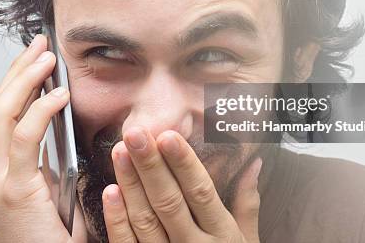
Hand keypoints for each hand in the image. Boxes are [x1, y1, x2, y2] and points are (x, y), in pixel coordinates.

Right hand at [0, 34, 87, 242]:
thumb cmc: (50, 242)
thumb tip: (63, 134)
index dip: (14, 83)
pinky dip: (40, 111)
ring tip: (47, 57)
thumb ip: (49, 167)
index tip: (33, 60)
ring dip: (25, 80)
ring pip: (1, 115)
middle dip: (17, 71)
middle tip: (39, 45)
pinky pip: (24, 140)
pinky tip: (58, 94)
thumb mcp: (47, 197)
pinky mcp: (13, 192)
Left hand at [103, 127, 261, 242]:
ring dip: (130, 184)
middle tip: (136, 133)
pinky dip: (117, 220)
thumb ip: (247, 204)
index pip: (200, 193)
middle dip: (150, 165)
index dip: (183, 164)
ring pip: (145, 220)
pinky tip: (110, 192)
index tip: (168, 136)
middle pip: (169, 202)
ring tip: (121, 152)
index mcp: (222, 236)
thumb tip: (254, 163)